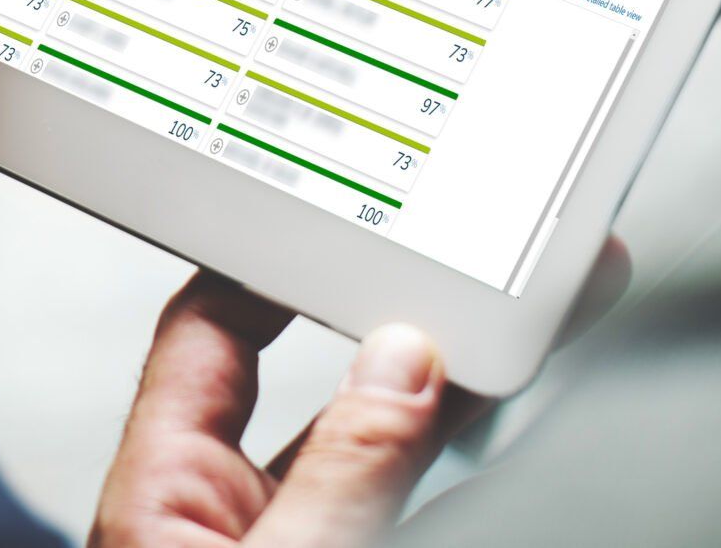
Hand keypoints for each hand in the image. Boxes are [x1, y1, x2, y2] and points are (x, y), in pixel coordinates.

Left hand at [93, 243, 628, 547]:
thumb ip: (347, 475)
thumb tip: (399, 358)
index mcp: (169, 503)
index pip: (210, 339)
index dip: (271, 264)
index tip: (347, 205)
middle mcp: (238, 529)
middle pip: (330, 394)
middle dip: (410, 325)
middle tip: (497, 262)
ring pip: (395, 462)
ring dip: (467, 398)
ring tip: (550, 326)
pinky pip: (424, 515)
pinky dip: (475, 478)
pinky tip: (533, 427)